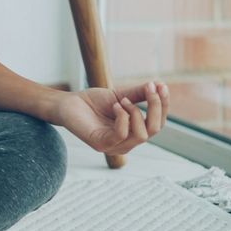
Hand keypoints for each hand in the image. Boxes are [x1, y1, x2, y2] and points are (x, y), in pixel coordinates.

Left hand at [54, 79, 168, 155]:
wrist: (67, 103)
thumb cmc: (93, 102)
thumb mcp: (121, 96)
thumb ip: (139, 94)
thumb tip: (159, 84)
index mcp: (134, 132)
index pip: (158, 123)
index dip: (163, 105)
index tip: (162, 85)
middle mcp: (127, 143)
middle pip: (154, 129)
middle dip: (156, 107)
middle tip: (150, 88)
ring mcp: (115, 146)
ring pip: (141, 135)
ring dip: (136, 113)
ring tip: (123, 100)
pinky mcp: (101, 145)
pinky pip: (121, 135)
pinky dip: (123, 118)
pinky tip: (116, 106)